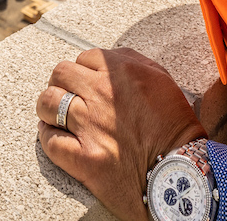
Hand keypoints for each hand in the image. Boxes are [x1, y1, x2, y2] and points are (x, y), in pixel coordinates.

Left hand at [36, 47, 206, 220]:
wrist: (178, 168)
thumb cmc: (172, 122)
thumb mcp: (160, 78)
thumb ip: (131, 61)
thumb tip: (105, 60)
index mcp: (121, 72)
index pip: (84, 57)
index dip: (84, 69)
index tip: (86, 81)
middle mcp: (102, 94)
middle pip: (60, 73)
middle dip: (61, 82)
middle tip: (67, 94)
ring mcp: (90, 125)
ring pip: (47, 102)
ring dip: (49, 107)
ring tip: (55, 114)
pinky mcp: (83, 157)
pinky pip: (49, 140)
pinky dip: (48, 136)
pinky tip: (54, 135)